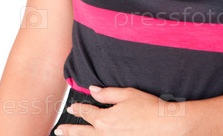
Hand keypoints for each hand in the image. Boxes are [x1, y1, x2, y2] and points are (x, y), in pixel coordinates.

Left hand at [54, 85, 187, 134]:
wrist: (164, 124)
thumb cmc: (148, 107)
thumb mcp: (127, 94)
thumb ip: (107, 94)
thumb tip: (93, 91)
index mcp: (105, 119)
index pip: (86, 113)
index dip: (78, 109)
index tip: (71, 107)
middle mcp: (105, 133)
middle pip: (82, 133)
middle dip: (69, 130)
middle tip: (59, 130)